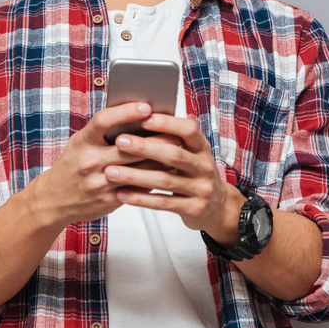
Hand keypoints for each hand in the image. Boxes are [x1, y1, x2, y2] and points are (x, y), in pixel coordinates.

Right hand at [29, 102, 182, 227]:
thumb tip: (136, 117)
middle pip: (128, 146)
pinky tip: (166, 171)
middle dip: (155, 138)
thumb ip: (103, 132)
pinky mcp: (109, 200)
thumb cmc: (72, 165)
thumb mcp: (80, 143)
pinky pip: (137, 188)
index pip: (103, 121)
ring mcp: (99, 182)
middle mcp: (89, 161)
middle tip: (175, 130)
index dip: (126, 112)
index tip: (146, 106)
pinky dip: (153, 178)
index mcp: (82, 142)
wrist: (54, 200)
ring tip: (177, 150)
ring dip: (160, 159)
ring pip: (137, 169)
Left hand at [106, 113, 243, 239]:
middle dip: (144, 147)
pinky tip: (122, 194)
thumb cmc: (193, 173)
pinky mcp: (194, 209)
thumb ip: (170, 141)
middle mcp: (204, 166)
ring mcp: (201, 189)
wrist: (218, 207)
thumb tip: (135, 121)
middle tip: (119, 141)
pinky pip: (163, 203)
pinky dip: (140, 198)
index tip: (143, 118)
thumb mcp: (190, 154)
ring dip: (135, 176)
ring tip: (111, 172)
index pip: (189, 130)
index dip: (167, 123)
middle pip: (173, 155)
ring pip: (164, 181)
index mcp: (202, 147)